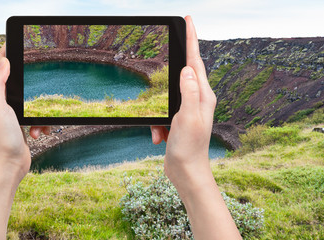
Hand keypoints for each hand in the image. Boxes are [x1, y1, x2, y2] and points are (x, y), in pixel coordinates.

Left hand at [0, 44, 49, 181]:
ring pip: (30, 97)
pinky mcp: (20, 121)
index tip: (20, 42)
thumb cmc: (0, 139)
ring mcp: (9, 111)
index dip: (7, 51)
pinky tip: (38, 132)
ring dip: (39, 110)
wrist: (9, 165)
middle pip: (16, 78)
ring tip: (37, 124)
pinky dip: (41, 122)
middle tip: (40, 80)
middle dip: (30, 83)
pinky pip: (36, 113)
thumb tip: (5, 61)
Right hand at [151, 15, 215, 193]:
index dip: (192, 39)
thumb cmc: (189, 148)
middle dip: (175, 66)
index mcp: (203, 96)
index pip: (196, 61)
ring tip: (162, 132)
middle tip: (173, 47)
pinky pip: (162, 114)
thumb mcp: (187, 118)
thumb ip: (188, 92)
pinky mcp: (178, 119)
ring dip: (159, 114)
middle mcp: (198, 99)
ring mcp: (188, 109)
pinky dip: (157, 125)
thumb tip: (187, 69)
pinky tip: (159, 138)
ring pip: (167, 96)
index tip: (188, 20)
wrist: (186, 172)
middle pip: (184, 73)